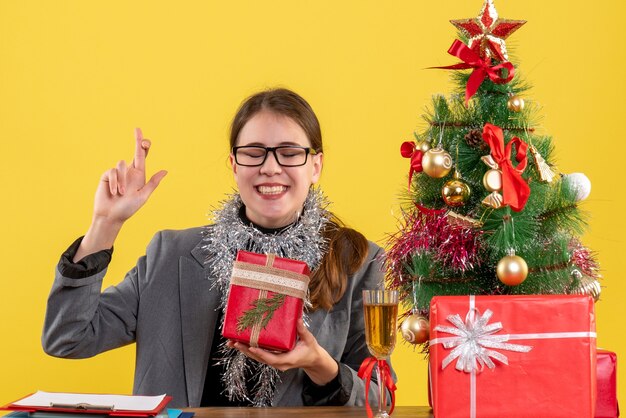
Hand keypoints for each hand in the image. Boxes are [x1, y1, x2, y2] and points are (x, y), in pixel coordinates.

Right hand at [74, 128, 166, 260]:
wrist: (110, 216)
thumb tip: (165, 171)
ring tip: (122, 194)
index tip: (145, 138)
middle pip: (134, 152)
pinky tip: (114, 193)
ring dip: (123, 181)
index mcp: (139, 175)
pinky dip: (115, 183)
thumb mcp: (143, 196)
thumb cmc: (128, 208)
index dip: (144, 146)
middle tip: (138, 130)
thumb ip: (152, 183)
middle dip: (137, 140)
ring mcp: (118, 173)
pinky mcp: (107, 175)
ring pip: (122, 164)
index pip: (143, 157)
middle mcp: (129, 172)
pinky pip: (112, 172)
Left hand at [228, 319, 338, 385]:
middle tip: (235, 343)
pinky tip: (241, 344)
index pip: (272, 358)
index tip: (251, 347)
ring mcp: (275, 362)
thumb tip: (297, 319)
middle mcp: (279, 363)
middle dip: (247, 351)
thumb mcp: (309, 339)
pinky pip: (259, 355)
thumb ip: (302, 330)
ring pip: (257, 357)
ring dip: (245, 350)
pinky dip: (250, 350)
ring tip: (232, 343)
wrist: (312, 360)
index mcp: (288, 360)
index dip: (261, 353)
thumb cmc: (310, 350)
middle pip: (260, 358)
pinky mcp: (272, 358)